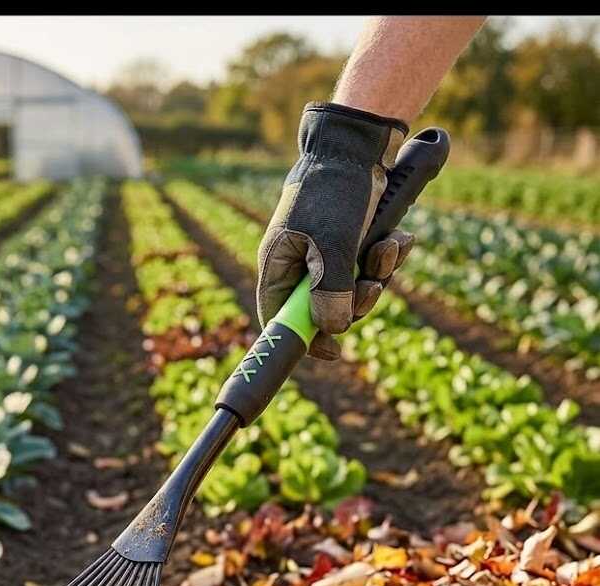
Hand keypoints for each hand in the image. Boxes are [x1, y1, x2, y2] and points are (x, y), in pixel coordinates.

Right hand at [257, 102, 414, 359]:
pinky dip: (388, 256)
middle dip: (357, 300)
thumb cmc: (336, 188)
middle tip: (374, 285)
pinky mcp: (351, 238)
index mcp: (279, 265)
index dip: (305, 340)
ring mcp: (326, 251)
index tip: (333, 351)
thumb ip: (331, 291)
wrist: (359, 139)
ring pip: (354, 286)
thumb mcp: (333, 244)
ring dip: (379, 274)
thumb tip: (334, 329)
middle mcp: (299, 262)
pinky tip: (399, 237)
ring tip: (391, 246)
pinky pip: (369, 264)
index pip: (281, 319)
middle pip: (325, 309)